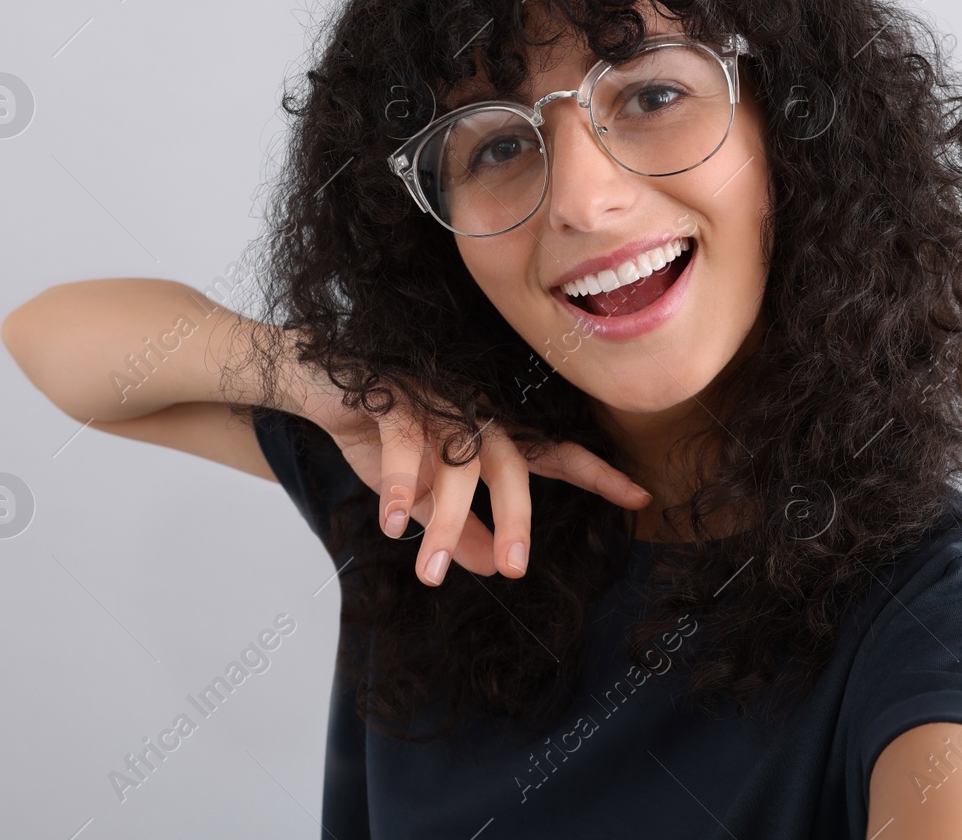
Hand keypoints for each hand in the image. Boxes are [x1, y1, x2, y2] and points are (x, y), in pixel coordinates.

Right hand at [291, 364, 651, 585]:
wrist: (321, 388)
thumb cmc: (385, 438)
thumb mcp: (425, 498)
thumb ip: (462, 530)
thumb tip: (491, 568)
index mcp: (491, 438)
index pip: (554, 455)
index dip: (596, 475)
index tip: (641, 498)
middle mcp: (475, 417)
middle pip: (511, 465)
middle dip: (515, 517)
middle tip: (514, 569)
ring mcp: (437, 404)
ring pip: (455, 465)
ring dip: (445, 521)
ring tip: (431, 573)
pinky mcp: (394, 399)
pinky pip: (403, 444)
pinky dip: (396, 485)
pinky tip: (390, 524)